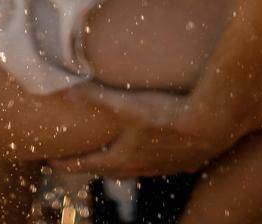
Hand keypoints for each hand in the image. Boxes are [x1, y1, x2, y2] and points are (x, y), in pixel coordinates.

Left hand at [55, 87, 247, 177]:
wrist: (210, 126)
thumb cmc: (166, 115)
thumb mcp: (128, 105)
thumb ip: (97, 98)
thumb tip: (66, 92)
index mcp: (123, 157)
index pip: (88, 163)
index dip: (68, 163)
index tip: (50, 163)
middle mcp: (140, 167)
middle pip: (109, 170)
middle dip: (92, 165)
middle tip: (78, 162)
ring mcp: (162, 167)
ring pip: (134, 170)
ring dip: (120, 165)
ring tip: (114, 158)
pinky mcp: (182, 162)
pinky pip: (158, 164)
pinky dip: (148, 160)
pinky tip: (155, 151)